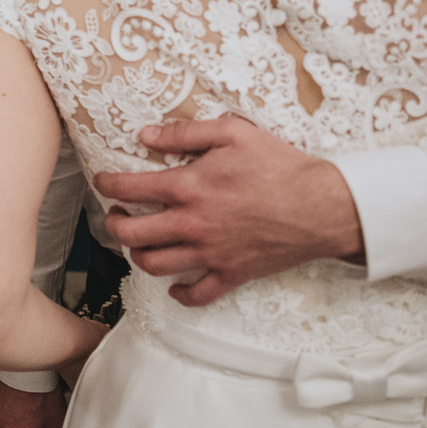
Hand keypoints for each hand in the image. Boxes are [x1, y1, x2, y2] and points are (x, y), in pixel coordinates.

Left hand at [94, 118, 364, 306]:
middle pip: (132, 234)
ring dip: (139, 255)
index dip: (107, 185)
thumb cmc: (280, 165)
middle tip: (116, 215)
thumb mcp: (233, 133)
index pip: (130, 188)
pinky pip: (197, 294)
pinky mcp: (232, 273)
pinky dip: (180, 293)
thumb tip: (147, 135)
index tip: (103, 182)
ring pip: (155, 266)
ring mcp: (211, 253)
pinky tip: (175, 284)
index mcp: (188, 188)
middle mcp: (192, 224)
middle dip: (115, 224)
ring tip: (139, 243)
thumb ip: (185, 133)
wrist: (324, 206)